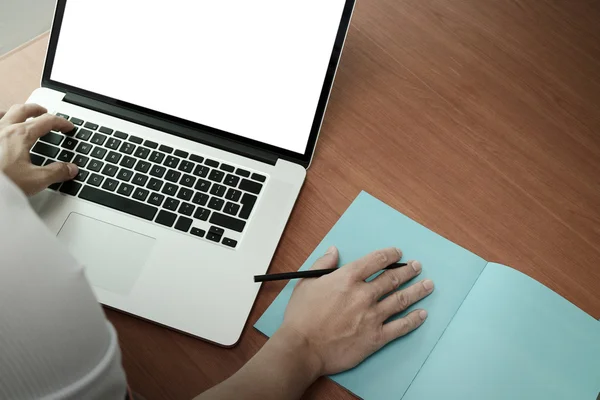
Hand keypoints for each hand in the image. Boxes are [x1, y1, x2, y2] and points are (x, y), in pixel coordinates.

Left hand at [0, 104, 77, 194]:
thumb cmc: (2, 183)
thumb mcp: (35, 180)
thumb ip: (56, 172)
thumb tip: (69, 168)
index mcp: (20, 135)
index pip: (46, 121)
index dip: (61, 123)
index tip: (68, 127)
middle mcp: (3, 129)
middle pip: (24, 109)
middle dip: (38, 110)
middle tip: (46, 113)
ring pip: (5, 112)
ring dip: (17, 112)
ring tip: (22, 117)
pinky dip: (0, 120)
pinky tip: (1, 128)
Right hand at [279, 246, 433, 375]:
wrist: (303, 348)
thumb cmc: (301, 317)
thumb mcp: (306, 283)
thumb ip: (322, 264)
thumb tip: (334, 251)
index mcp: (347, 278)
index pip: (375, 261)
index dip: (389, 255)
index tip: (397, 253)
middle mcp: (363, 294)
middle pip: (392, 278)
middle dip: (408, 271)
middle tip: (417, 267)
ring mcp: (372, 316)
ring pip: (401, 300)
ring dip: (417, 291)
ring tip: (428, 285)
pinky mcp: (376, 337)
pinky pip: (400, 327)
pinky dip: (413, 320)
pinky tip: (422, 314)